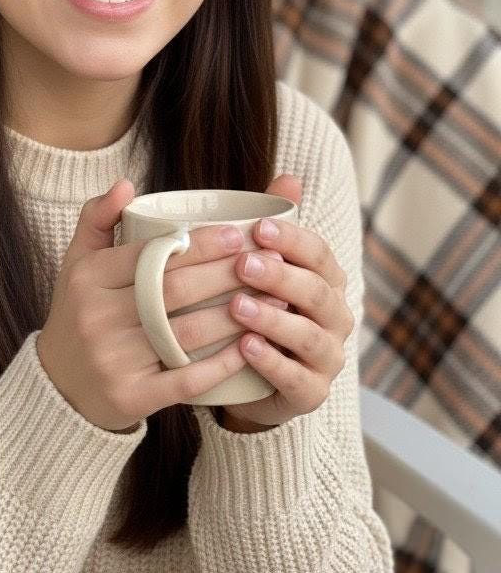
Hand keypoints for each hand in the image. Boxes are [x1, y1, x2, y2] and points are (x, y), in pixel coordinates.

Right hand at [36, 178, 287, 431]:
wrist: (58, 388)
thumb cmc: (80, 313)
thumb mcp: (77, 262)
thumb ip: (97, 217)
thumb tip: (126, 184)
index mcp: (89, 278)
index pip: (151, 255)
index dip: (198, 244)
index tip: (237, 235)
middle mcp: (98, 316)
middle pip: (175, 290)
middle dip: (225, 274)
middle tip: (264, 262)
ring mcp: (114, 359)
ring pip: (187, 333)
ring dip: (235, 316)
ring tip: (273, 299)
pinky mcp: (131, 397)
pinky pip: (186, 380)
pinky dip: (221, 364)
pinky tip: (249, 347)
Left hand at [218, 175, 355, 432]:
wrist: (248, 376)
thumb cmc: (255, 305)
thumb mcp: (258, 265)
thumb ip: (272, 224)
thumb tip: (288, 178)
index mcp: (326, 278)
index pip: (318, 252)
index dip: (291, 239)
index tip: (256, 228)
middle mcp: (335, 315)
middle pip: (316, 291)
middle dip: (280, 276)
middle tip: (243, 265)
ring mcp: (328, 357)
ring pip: (310, 336)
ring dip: (274, 320)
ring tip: (237, 307)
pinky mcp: (311, 394)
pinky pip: (296, 379)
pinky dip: (272, 362)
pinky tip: (245, 348)